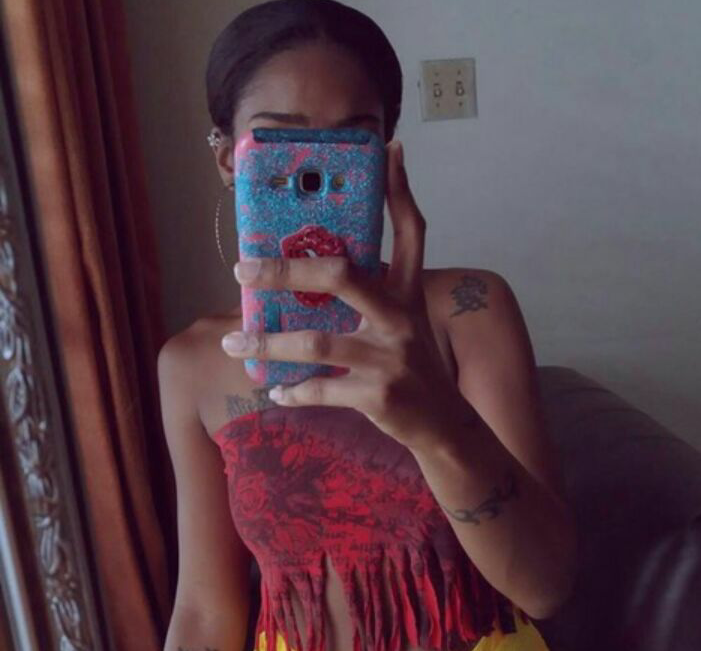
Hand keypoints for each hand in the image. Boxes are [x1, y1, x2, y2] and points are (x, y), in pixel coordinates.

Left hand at [221, 141, 468, 451]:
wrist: (443, 424)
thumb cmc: (411, 366)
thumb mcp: (404, 323)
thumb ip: (374, 293)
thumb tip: (324, 269)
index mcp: (407, 294)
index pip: (411, 232)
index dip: (401, 191)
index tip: (390, 152)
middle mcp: (400, 319)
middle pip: (341, 276)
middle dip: (285, 269)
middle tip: (242, 268)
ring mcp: (389, 358)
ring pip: (316, 343)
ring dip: (267, 344)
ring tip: (233, 344)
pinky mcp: (377, 396)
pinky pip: (321, 389)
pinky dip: (292, 391)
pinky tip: (274, 390)